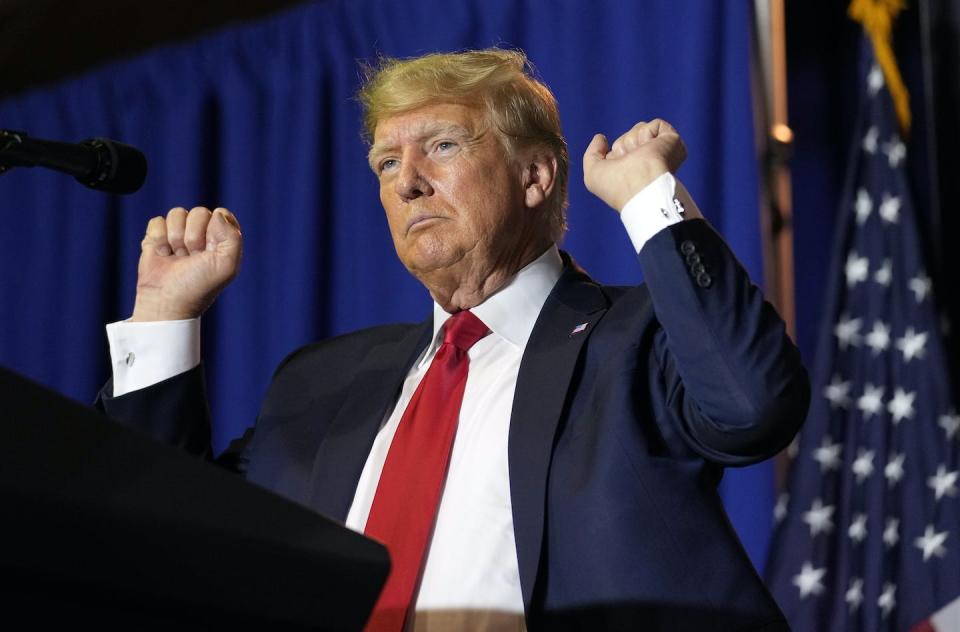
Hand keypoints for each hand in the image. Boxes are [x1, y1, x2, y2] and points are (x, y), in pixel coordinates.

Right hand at [130, 206, 242, 321]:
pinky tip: (163, 255)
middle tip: (191, 257)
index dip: (213, 231)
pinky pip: (157, 221)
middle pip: (198, 212)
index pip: (220, 215)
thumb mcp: (226, 265)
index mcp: (222, 239)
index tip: (209, 252)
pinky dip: (158, 239)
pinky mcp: (157, 237)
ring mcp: (179, 234)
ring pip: (177, 214)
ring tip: (177, 257)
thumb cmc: (199, 286)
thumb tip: (217, 213)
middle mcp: (202, 234)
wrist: (167, 302)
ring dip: (175, 238)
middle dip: (193, 237)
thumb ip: (232, 236)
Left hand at [583, 119, 686, 211]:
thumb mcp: (593, 174)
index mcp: (633, 171)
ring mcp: (661, 152)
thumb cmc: (616, 187)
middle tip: (630, 163)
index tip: (617, 170)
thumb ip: (592, 154)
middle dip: (623, 146)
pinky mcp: (672, 142)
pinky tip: (650, 149)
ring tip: (640, 157)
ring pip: (639, 129)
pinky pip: (656, 124)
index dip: (614, 154)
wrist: (640, 186)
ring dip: (633, 140)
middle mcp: (648, 162)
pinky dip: (647, 133)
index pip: (619, 149)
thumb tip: (601, 138)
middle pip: (628, 136)